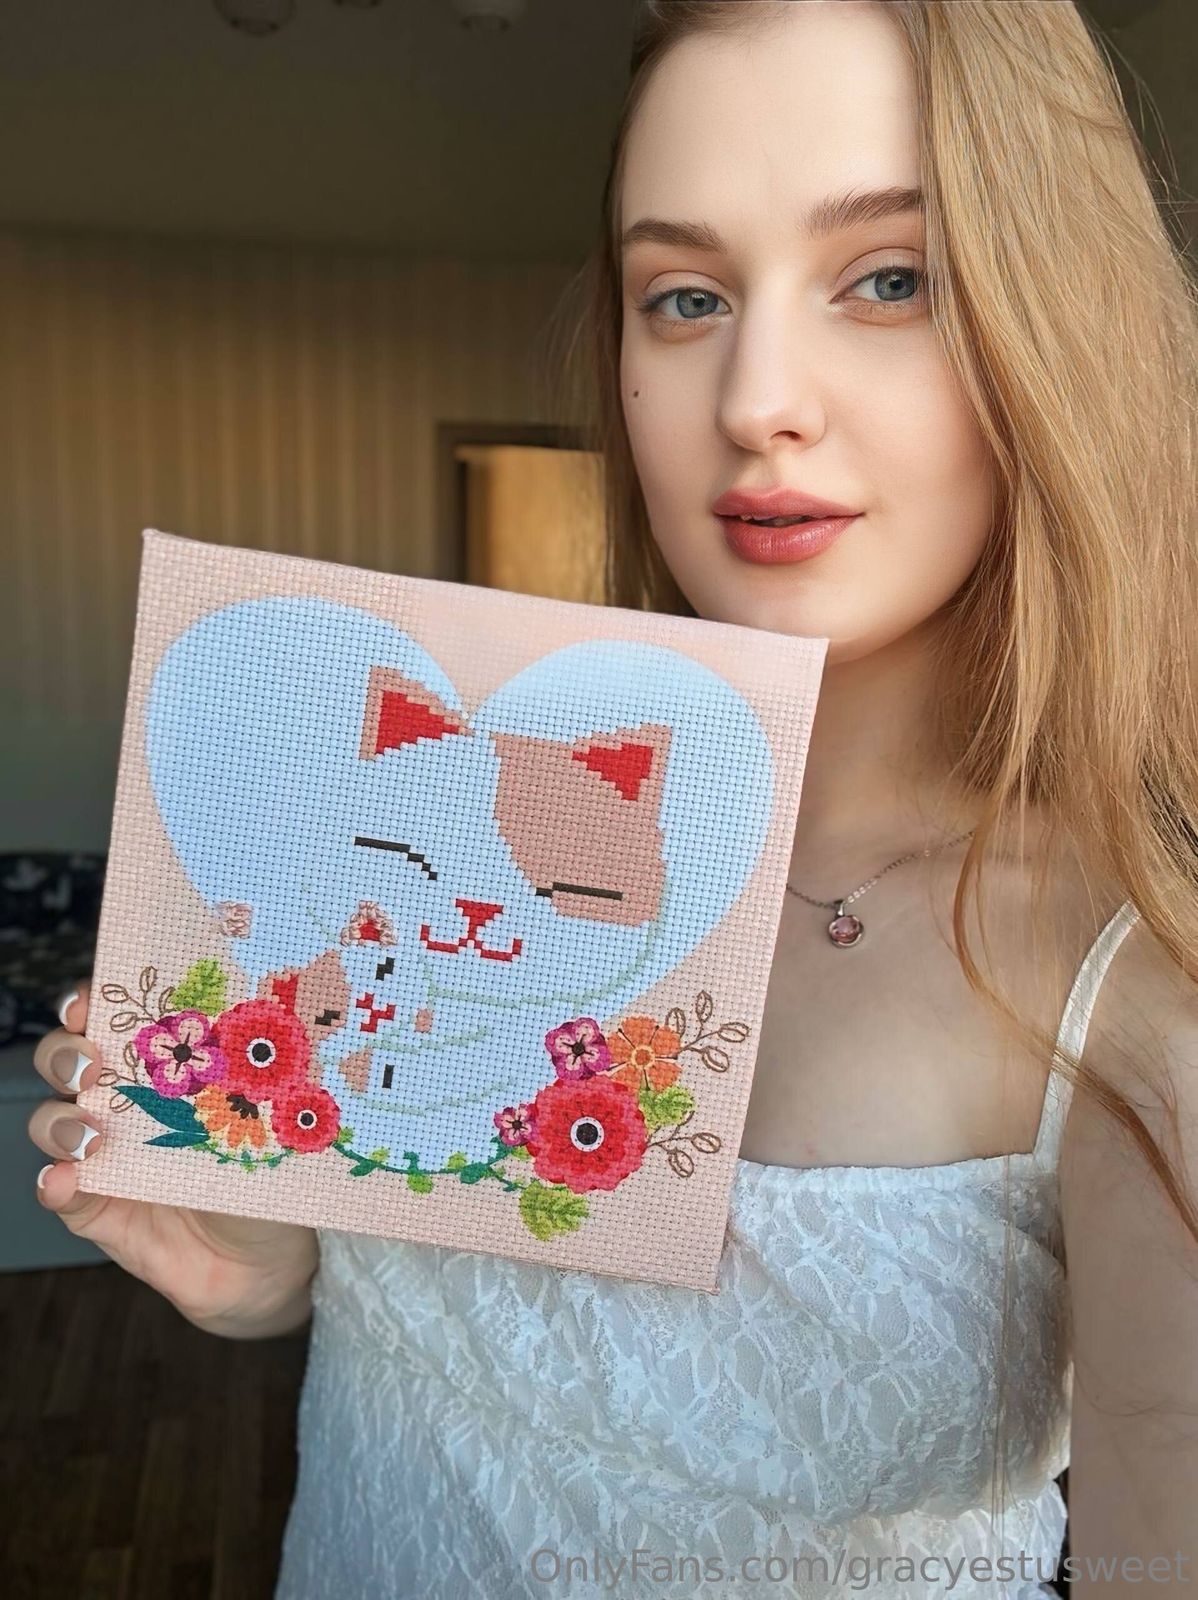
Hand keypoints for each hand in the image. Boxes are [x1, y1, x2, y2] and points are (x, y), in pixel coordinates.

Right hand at [29, 979, 318, 1333]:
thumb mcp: (272, 1118)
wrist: (269, 1262)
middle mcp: (126, 1103)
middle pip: (66, 1061)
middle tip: (91, 1066)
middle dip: (64, 1055)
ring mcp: (106, 1156)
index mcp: (167, 1067)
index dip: (90, 1003)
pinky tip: (67, 1181)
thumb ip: (255, 1084)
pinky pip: (60, 1194)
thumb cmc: (274, 1174)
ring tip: (88, 1135)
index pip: (114, 1018)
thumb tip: (256, 1041)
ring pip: (51, 1122)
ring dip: (56, 1120)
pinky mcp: (98, 1210)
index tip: (91, 1003)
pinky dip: (55, 1184)